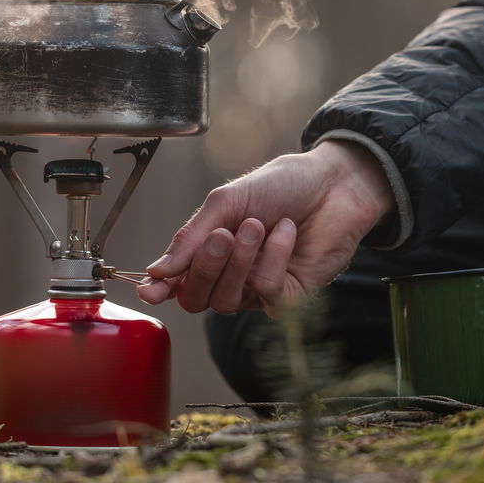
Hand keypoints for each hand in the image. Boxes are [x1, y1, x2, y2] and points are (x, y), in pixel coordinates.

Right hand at [139, 140, 394, 313]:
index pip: (179, 283)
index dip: (161, 289)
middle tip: (222, 235)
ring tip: (258, 225)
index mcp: (211, 252)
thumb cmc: (282, 186)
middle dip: (205, 268)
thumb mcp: (227, 201)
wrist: (333, 182)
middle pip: (198, 298)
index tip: (150, 289)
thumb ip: (191, 236)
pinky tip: (286, 232)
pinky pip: (267, 292)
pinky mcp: (291, 297)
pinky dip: (274, 259)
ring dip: (241, 261)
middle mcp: (231, 276)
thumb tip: (155, 273)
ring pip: (229, 300)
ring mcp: (259, 290)